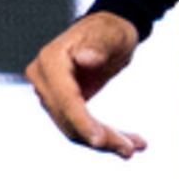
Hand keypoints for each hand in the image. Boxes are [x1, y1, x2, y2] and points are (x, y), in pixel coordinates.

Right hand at [25, 10, 149, 156]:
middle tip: (129, 148)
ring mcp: (51, 93)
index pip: (64, 99)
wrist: (108, 32)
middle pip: (68, 119)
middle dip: (99, 137)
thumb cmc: (110, 30)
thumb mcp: (110, 35)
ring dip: (104, 141)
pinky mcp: (64, 104)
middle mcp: (44, 78)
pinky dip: (102, 135)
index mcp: (50, 61)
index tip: (100, 141)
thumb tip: (85, 58)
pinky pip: (80, 126)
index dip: (81, 122)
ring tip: (134, 146)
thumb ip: (97, 46)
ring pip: (73, 129)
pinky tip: (126, 142)